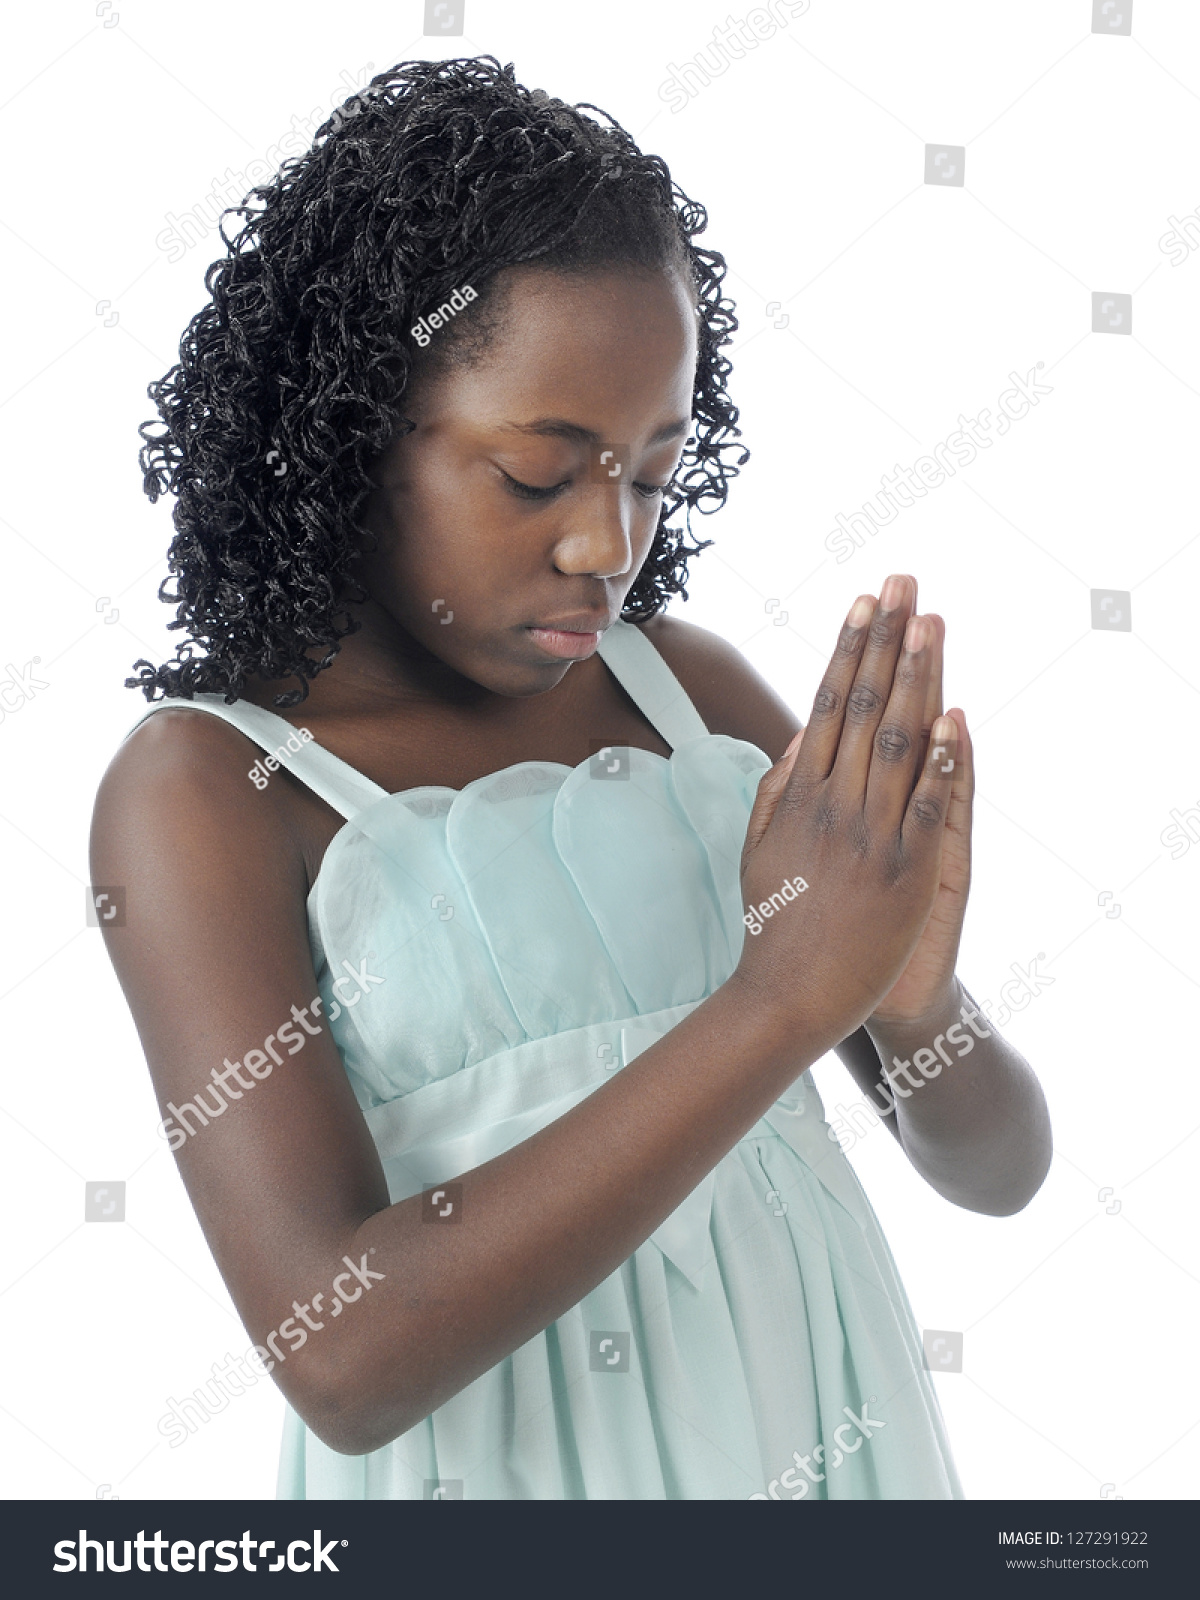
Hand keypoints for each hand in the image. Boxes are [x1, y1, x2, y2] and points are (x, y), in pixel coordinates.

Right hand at [733, 574, 960, 1052]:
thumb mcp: (758, 848)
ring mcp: (870, 836)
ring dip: (916, 677)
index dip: (848, 650)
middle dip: (885, 640)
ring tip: (930, 623)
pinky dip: (941, 760)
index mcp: (799, 796)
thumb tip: (802, 734)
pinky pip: (926, 805)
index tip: (862, 603)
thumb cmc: (773, 923)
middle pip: (863, 706)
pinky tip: (953, 715)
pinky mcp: (905, 871)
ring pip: (895, 741)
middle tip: (902, 584)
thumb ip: (777, 788)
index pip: (827, 704)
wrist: (790, 995)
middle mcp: (833, 805)